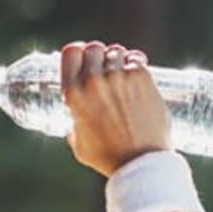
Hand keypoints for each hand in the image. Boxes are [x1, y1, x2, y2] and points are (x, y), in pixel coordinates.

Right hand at [60, 40, 172, 177]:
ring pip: (116, 52)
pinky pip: (136, 59)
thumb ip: (74, 126)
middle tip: (105, 68)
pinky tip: (137, 70)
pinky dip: (136, 63)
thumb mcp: (78, 143)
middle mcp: (94, 81)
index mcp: (73, 93)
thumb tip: (76, 120)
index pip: (70, 52)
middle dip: (98, 56)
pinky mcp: (142, 78)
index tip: (83, 58)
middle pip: (93, 48)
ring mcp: (119, 77)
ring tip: (122, 72)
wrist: (140, 163)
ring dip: (118, 59)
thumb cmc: (108, 158)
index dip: (77, 53)